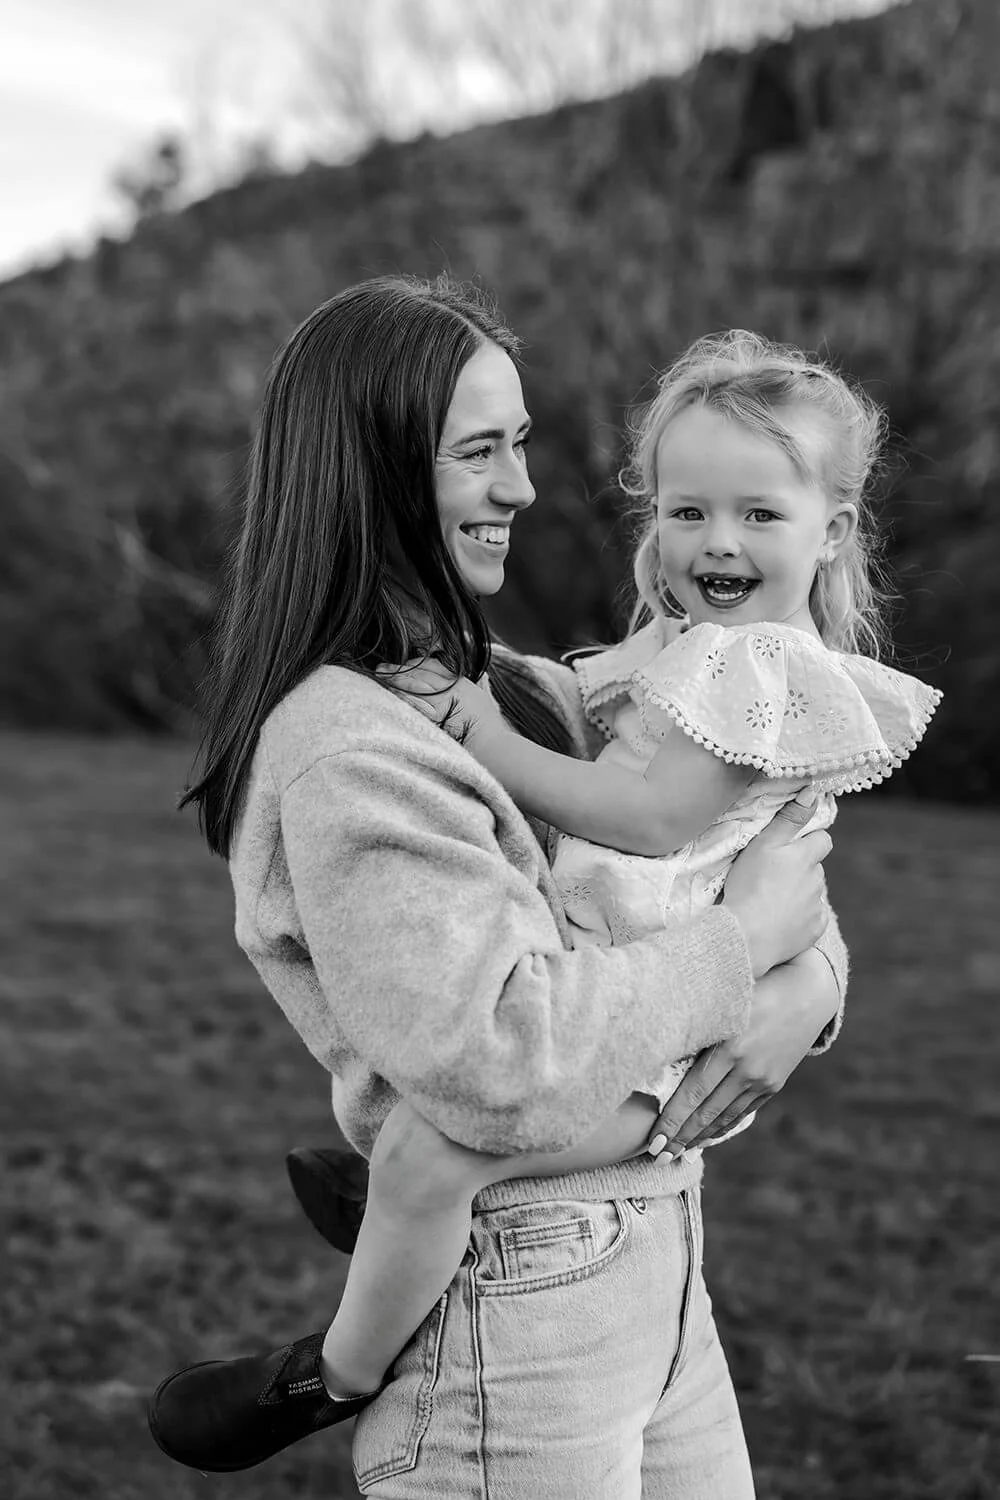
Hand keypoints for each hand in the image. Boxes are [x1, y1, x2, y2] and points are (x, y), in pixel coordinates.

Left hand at [375, 658, 501, 733]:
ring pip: (418, 683)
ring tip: (381, 676)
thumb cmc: (491, 732)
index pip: (434, 665)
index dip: (414, 664)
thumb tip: (485, 676)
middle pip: (423, 672)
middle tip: (381, 669)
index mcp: (464, 683)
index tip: (399, 667)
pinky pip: (419, 701)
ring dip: (398, 679)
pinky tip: (392, 692)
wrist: (498, 751)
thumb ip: (482, 687)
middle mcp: (456, 686)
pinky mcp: (443, 712)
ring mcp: (450, 698)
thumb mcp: (486, 704)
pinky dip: (405, 695)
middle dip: (400, 670)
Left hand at [646, 946, 840, 1156]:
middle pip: (706, 1113)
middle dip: (680, 1137)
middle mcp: (747, 1069)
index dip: (671, 1121)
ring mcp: (764, 1079)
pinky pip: (743, 1111)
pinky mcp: (774, 1083)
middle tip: (658, 1156)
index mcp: (730, 1047)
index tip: (652, 1141)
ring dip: (700, 1137)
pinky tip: (708, 1134)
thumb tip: (659, 1053)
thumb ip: (698, 1029)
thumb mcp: (725, 1004)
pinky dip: (724, 1125)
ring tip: (678, 1151)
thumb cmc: (755, 985)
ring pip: (725, 1116)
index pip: (692, 1094)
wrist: (807, 990)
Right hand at [724, 792, 831, 976]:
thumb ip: (789, 819)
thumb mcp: (764, 844)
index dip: (809, 840)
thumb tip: (813, 792)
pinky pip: (812, 918)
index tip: (788, 847)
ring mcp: (817, 907)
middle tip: (771, 875)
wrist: (746, 935)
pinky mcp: (814, 931)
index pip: (823, 839)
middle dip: (800, 868)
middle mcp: (818, 880)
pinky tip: (779, 918)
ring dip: (799, 892)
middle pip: (815, 867)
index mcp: (806, 857)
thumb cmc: (749, 885)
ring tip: (770, 898)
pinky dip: (800, 916)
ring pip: (812, 892)